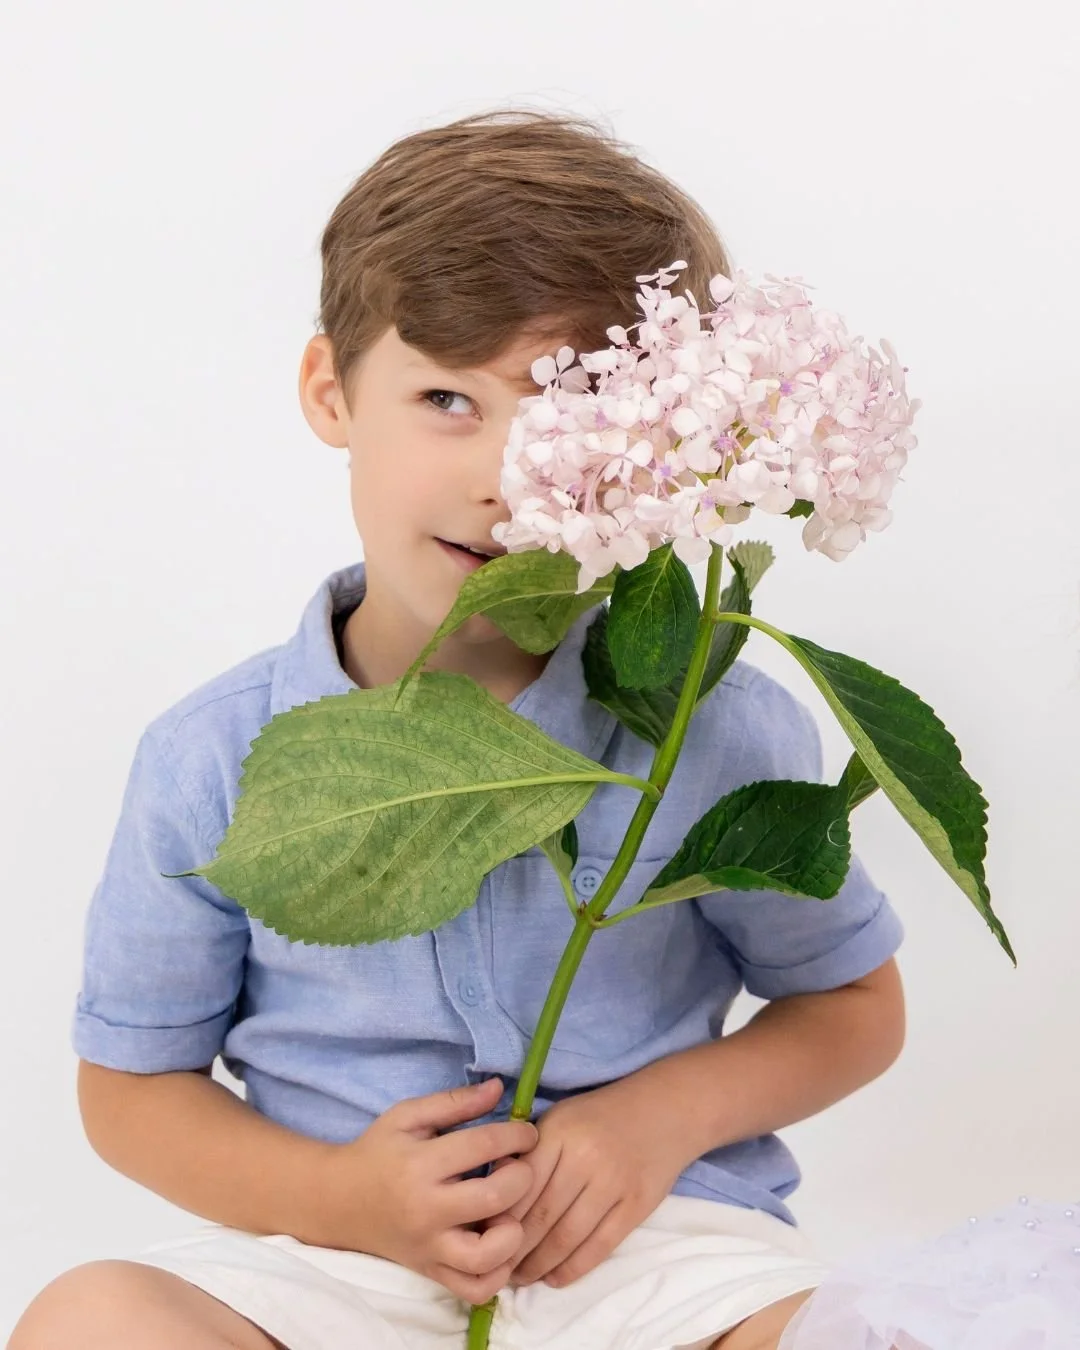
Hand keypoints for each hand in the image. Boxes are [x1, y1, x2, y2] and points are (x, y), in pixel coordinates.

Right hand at [316, 1078, 537, 1304]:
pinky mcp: (431, 1273)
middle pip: (494, 1198)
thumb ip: (454, 1102)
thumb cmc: (378, 1152)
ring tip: (510, 1211)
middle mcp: (426, 1210)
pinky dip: (499, 1273)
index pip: (483, 1145)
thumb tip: (500, 1088)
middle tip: (521, 1167)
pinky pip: (475, 1289)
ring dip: (513, 1232)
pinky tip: (501, 1245)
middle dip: (522, 1177)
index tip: (528, 1133)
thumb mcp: (408, 1116)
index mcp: (421, 1164)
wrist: (338, 1201)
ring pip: (487, 1257)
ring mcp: (429, 1248)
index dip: (517, 1135)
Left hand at [496, 1074, 690, 1288]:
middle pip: (541, 1216)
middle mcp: (585, 1158)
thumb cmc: (600, 1115)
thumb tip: (492, 1189)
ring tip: (522, 1277)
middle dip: (514, 1249)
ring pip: (567, 1236)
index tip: (481, 1238)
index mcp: (559, 1132)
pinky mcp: (636, 1206)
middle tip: (496, 1268)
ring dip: (540, 1264)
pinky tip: (555, 1278)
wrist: (664, 1110)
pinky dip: (574, 1268)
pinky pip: (600, 1245)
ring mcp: (613, 1183)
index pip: (520, 1185)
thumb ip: (529, 1151)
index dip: (498, 1218)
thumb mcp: (558, 1118)